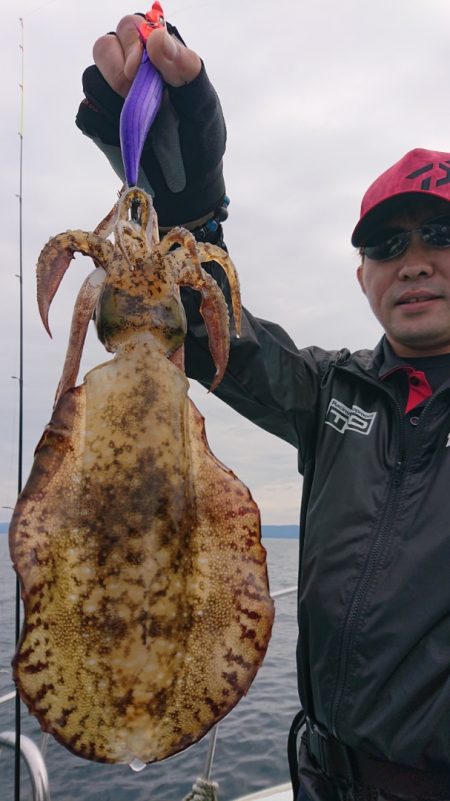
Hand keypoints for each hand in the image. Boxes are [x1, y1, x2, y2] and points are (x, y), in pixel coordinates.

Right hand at [77, 14, 225, 229]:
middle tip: (132, 94)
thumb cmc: (199, 142)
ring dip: (112, 101)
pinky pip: (87, 111)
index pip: (135, 26)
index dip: (132, 42)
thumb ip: (186, 71)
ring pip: (92, 78)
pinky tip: (124, 138)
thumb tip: (156, 38)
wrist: (186, 188)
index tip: (138, 70)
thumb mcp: (203, 108)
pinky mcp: (99, 121)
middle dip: (115, 69)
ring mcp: (113, 95)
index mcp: (160, 56)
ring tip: (138, 124)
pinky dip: (104, 125)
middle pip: (105, 46)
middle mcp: (133, 70)